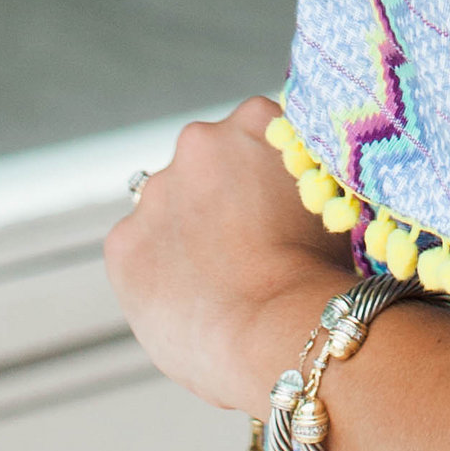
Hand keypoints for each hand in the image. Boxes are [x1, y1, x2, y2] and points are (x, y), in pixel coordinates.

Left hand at [104, 98, 342, 409]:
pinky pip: (138, 255)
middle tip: (246, 251)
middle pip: (204, 168)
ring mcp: (155, 192)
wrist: (277, 329)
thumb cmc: (319, 276)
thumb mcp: (327, 202)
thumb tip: (290, 194)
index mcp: (257, 121)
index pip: (252, 136)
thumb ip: (298, 180)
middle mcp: (199, 141)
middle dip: (218, 202)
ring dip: (184, 237)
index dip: (263, 178)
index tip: (274, 212)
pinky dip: (157, 276)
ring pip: (166, 212)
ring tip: (220, 286)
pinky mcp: (122, 242)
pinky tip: (191, 305)